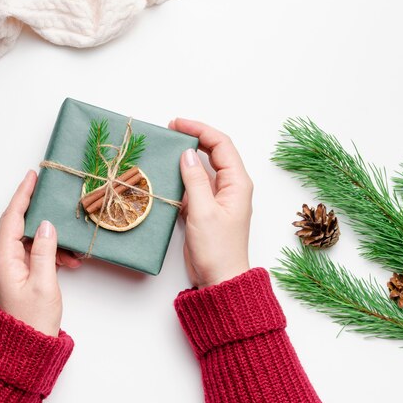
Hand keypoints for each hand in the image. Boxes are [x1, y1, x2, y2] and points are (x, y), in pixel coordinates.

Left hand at [0, 170, 80, 335]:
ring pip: (33, 239)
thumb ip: (45, 250)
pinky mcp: (24, 273)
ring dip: (53, 238)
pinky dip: (55, 252)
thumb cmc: (33, 320)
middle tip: (52, 192)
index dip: (22, 195)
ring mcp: (15, 266)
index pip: (12, 217)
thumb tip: (46, 224)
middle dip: (37, 209)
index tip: (32, 176)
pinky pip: (39, 253)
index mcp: (5, 258)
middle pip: (20, 223)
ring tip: (72, 246)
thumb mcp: (44, 283)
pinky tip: (70, 261)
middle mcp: (6, 259)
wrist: (28, 347)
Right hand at [169, 118, 252, 287]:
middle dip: (193, 137)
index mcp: (237, 183)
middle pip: (214, 152)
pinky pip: (195, 185)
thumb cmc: (217, 249)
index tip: (177, 123)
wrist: (220, 279)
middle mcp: (230, 186)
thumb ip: (195, 180)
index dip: (200, 129)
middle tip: (169, 130)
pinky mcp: (206, 209)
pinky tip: (166, 175)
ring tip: (165, 149)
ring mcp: (218, 198)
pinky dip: (181, 176)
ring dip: (186, 157)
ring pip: (203, 168)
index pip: (221, 145)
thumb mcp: (203, 211)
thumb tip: (187, 154)